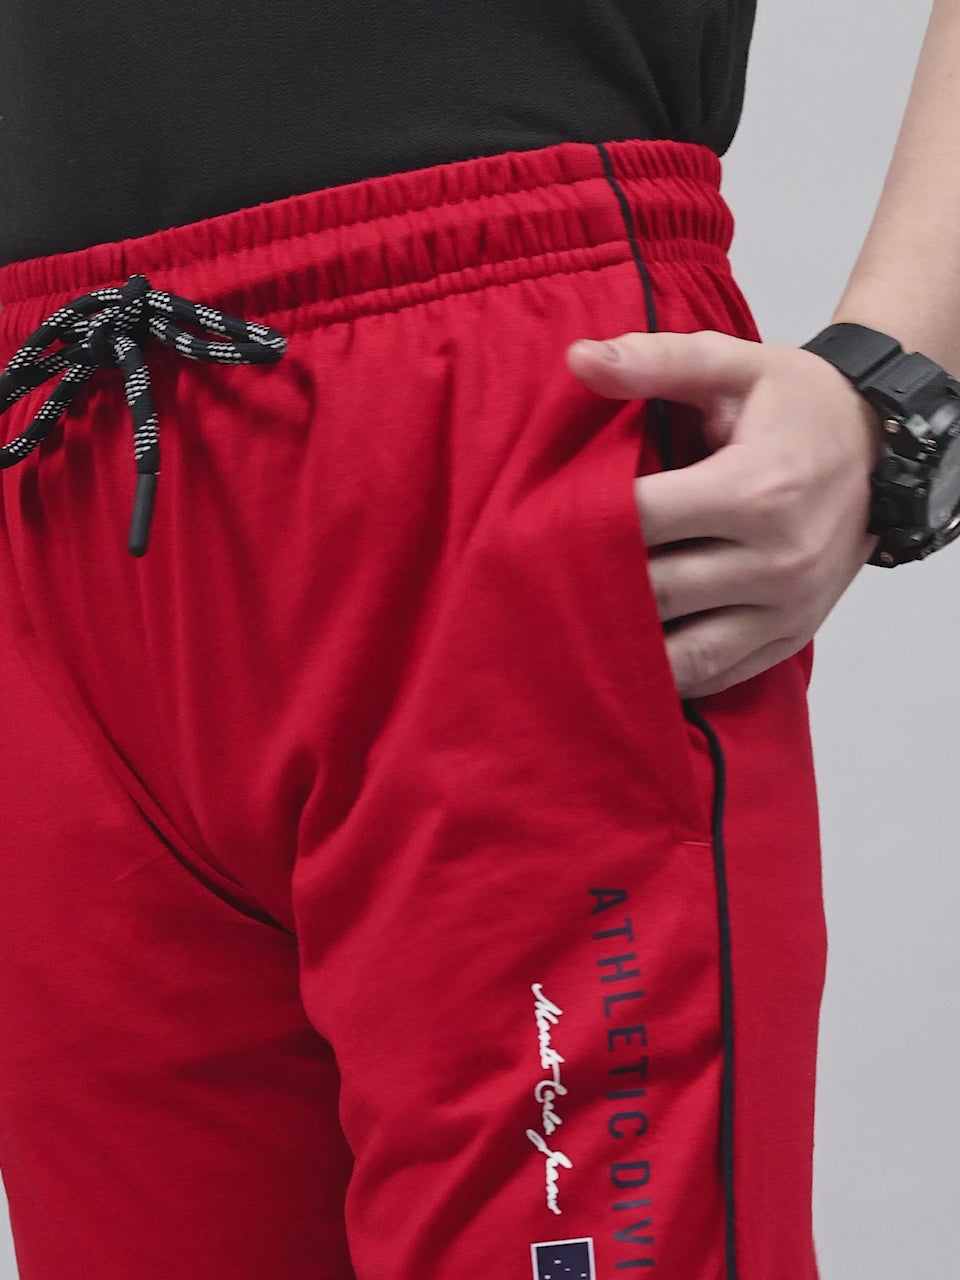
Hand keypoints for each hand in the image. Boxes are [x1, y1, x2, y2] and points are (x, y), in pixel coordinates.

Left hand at [566, 329, 882, 699]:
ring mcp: (787, 607)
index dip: (584, 523)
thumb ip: (656, 361)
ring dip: (627, 647)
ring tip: (576, 630)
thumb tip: (578, 359)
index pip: (644, 521)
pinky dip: (669, 672)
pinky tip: (628, 656)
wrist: (882, 447)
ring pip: (684, 653)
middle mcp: (777, 558)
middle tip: (540, 581)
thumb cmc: (798, 405)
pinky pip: (717, 674)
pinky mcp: (791, 636)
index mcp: (756, 489)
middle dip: (595, 587)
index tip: (544, 521)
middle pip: (656, 591)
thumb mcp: (734, 365)